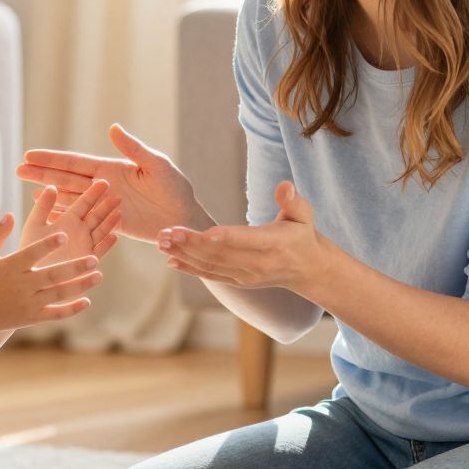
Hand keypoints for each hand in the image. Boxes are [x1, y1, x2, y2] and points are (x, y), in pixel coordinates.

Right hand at [0, 214, 101, 330]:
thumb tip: (9, 214)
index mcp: (10, 267)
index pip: (32, 254)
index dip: (47, 245)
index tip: (64, 234)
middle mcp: (22, 285)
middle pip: (52, 275)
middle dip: (74, 268)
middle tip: (95, 258)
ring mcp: (29, 303)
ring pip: (58, 294)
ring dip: (80, 286)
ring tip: (99, 275)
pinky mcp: (33, 317)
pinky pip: (55, 314)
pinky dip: (71, 310)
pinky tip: (87, 301)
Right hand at [17, 124, 209, 243]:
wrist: (184, 219)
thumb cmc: (176, 189)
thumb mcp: (156, 165)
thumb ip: (133, 149)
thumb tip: (112, 127)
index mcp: (112, 168)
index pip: (76, 162)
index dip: (53, 159)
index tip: (30, 154)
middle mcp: (104, 185)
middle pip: (66, 178)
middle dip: (42, 173)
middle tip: (17, 169)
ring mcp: (105, 205)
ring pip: (70, 197)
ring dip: (49, 193)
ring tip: (26, 189)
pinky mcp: (109, 224)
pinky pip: (83, 218)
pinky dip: (65, 214)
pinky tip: (49, 212)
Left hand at [19, 177, 121, 264]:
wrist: (30, 276)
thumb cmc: (29, 249)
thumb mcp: (34, 225)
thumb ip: (42, 207)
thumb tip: (50, 185)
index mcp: (67, 219)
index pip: (83, 203)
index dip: (93, 193)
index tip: (104, 182)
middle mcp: (79, 231)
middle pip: (96, 216)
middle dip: (106, 206)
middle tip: (118, 195)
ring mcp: (85, 245)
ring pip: (101, 231)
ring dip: (110, 222)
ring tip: (118, 212)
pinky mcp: (87, 260)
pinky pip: (99, 250)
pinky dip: (106, 244)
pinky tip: (115, 236)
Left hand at [158, 181, 339, 297]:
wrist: (307, 269)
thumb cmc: (302, 233)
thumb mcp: (304, 214)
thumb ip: (293, 201)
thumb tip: (284, 186)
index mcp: (274, 244)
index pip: (246, 240)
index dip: (225, 237)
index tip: (203, 232)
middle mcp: (258, 264)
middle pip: (221, 254)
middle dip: (191, 244)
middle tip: (167, 232)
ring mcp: (247, 276)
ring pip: (211, 266)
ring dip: (184, 255)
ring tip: (162, 243)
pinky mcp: (239, 282)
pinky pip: (212, 276)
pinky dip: (191, 269)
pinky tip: (171, 261)